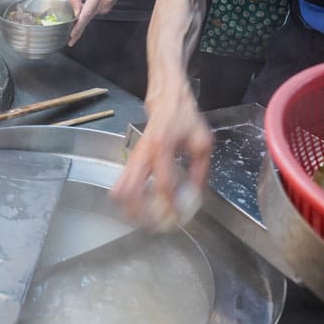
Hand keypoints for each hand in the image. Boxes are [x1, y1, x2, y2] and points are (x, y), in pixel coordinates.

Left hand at [67, 0, 125, 45]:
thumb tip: (74, 12)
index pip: (86, 13)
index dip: (79, 25)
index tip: (73, 34)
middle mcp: (104, 1)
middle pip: (88, 18)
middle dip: (78, 29)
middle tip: (70, 40)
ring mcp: (108, 6)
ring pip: (90, 15)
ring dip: (83, 15)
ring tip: (83, 0)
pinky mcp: (108, 8)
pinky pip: (94, 12)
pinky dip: (89, 10)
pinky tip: (90, 1)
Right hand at [110, 89, 212, 227]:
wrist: (165, 99)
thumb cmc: (184, 117)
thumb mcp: (202, 142)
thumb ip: (199, 171)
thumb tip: (195, 196)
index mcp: (163, 146)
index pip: (163, 183)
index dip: (170, 203)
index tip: (178, 215)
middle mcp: (143, 152)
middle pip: (131, 190)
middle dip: (142, 212)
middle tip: (155, 224)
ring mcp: (134, 156)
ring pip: (121, 188)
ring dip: (130, 208)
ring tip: (144, 219)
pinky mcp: (130, 159)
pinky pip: (122, 183)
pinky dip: (127, 198)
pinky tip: (139, 207)